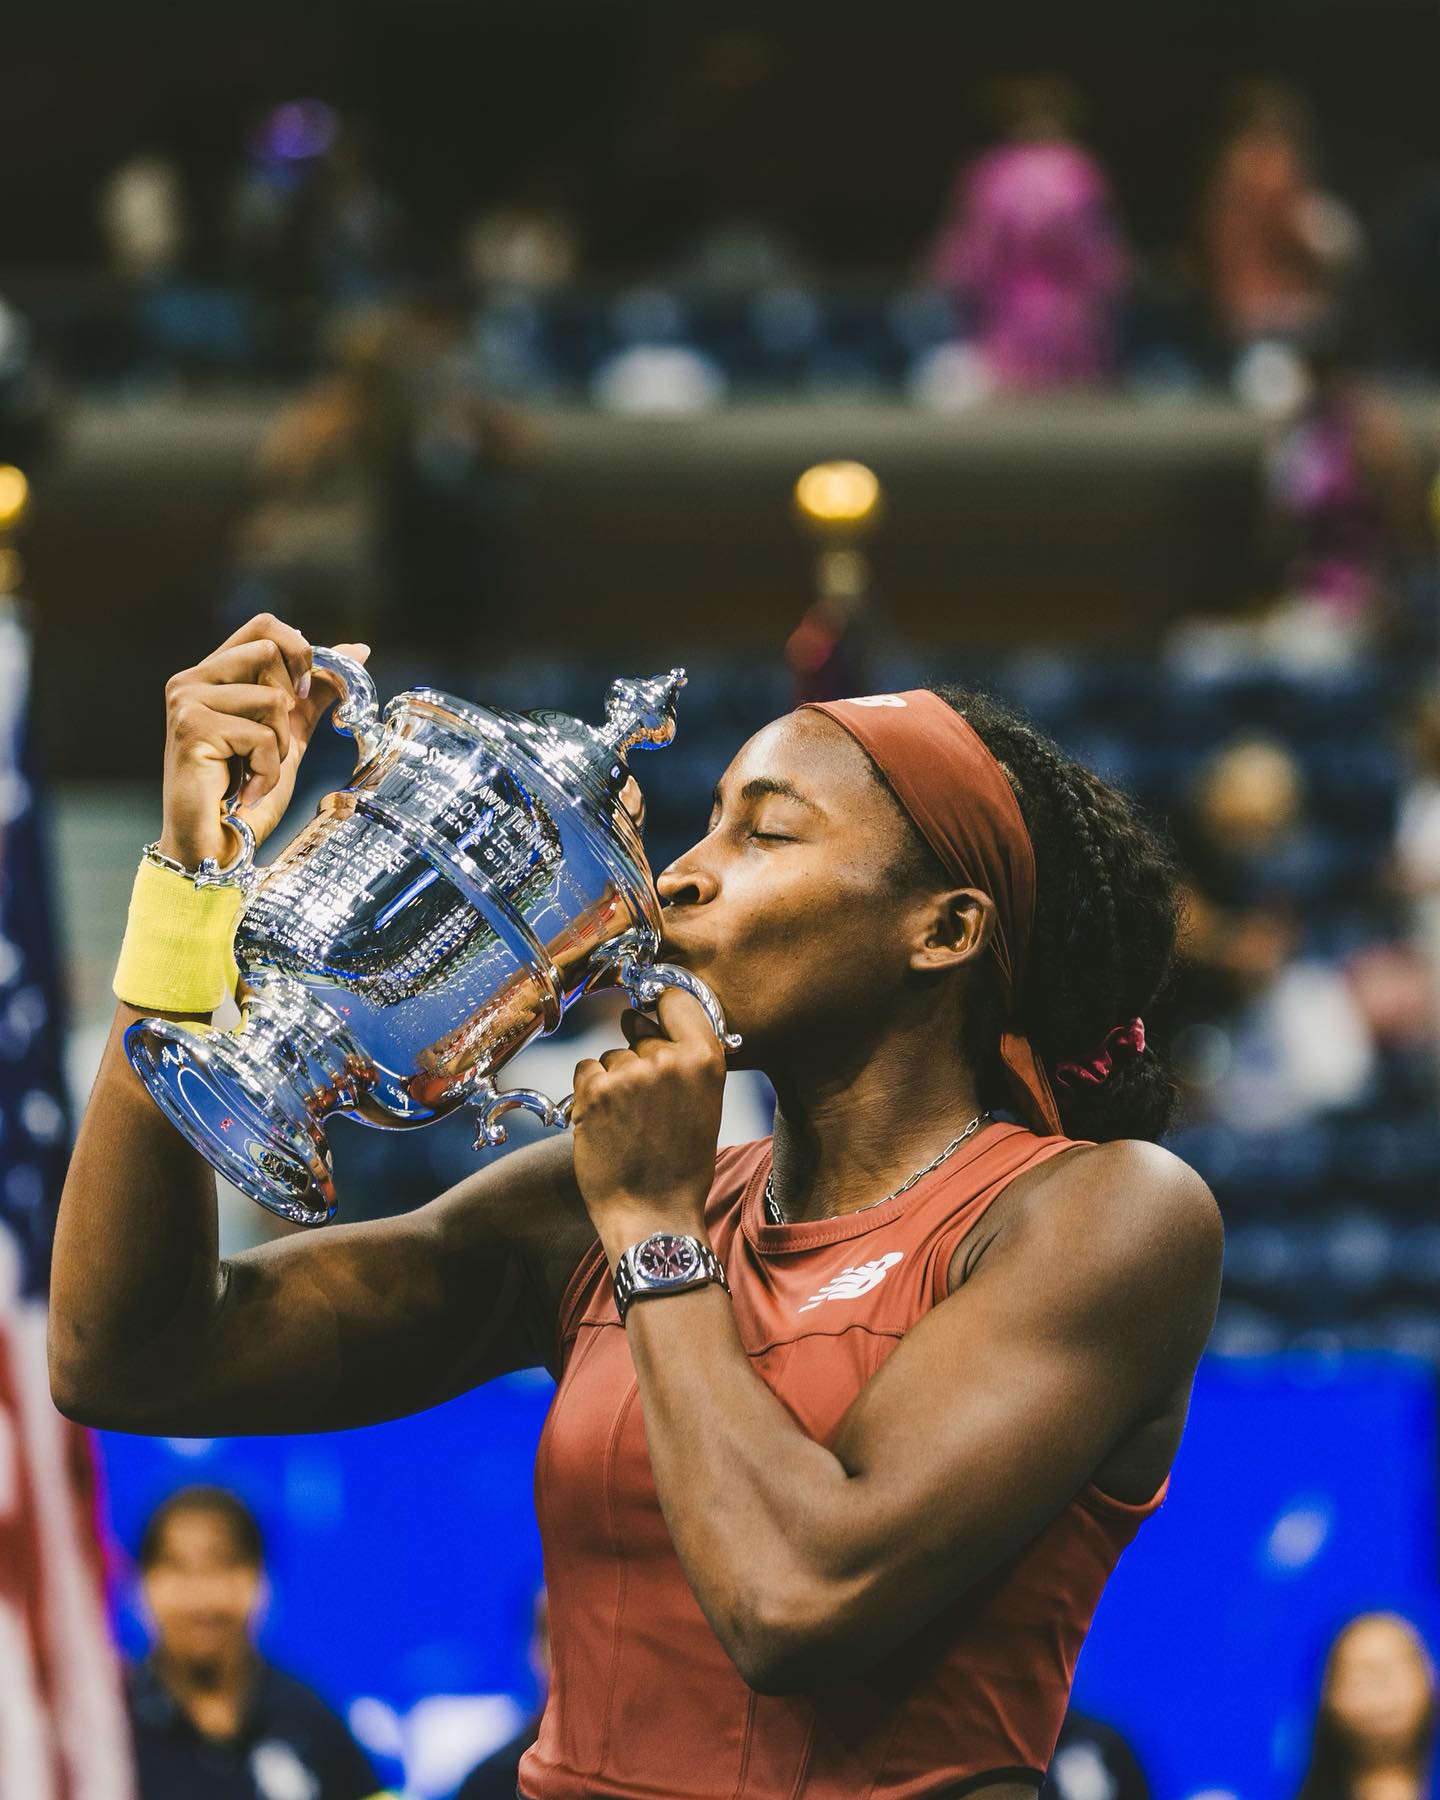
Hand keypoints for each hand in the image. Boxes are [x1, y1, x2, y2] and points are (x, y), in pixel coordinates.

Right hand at [158, 613, 370, 868]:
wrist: (217, 841)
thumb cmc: (247, 790)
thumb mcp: (291, 732)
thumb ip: (316, 690)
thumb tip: (357, 650)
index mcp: (212, 674)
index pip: (264, 626)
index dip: (298, 650)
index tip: (303, 694)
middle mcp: (191, 679)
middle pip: (270, 652)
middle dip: (288, 706)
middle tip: (268, 745)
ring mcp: (186, 700)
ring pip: (271, 698)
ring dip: (278, 744)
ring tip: (254, 771)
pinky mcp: (190, 727)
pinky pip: (260, 735)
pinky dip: (267, 769)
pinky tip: (247, 789)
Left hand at [570, 989, 725, 1257]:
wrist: (654, 1214)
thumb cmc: (680, 1164)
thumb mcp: (704, 1103)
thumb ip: (682, 1058)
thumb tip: (636, 1015)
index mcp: (705, 1059)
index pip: (677, 999)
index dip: (662, 1008)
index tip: (654, 1018)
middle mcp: (668, 1059)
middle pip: (640, 1033)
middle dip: (639, 1061)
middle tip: (647, 1109)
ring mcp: (630, 1073)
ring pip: (612, 1056)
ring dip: (614, 1081)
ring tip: (629, 1124)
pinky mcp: (595, 1090)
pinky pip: (586, 1070)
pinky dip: (589, 1093)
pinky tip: (606, 1124)